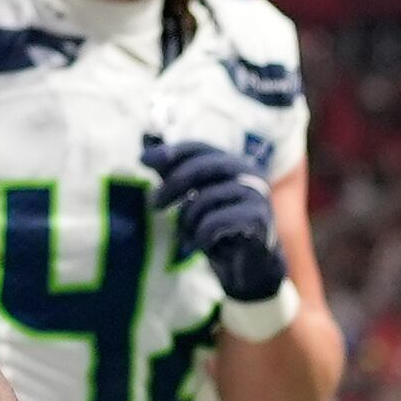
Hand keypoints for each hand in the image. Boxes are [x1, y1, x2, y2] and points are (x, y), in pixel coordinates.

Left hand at [141, 138, 285, 302]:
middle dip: (172, 185)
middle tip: (154, 204)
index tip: (143, 160)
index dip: (171, 151)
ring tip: (188, 233)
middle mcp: (249, 172)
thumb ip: (173, 169)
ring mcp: (256, 194)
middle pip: (202, 167)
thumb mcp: (192, 194)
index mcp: (232, 162)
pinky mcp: (257, 219)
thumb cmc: (217, 224)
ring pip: (205, 198)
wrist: (246, 263)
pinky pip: (215, 222)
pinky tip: (199, 244)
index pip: (199, 147)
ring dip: (187, 219)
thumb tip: (146, 138)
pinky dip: (200, 235)